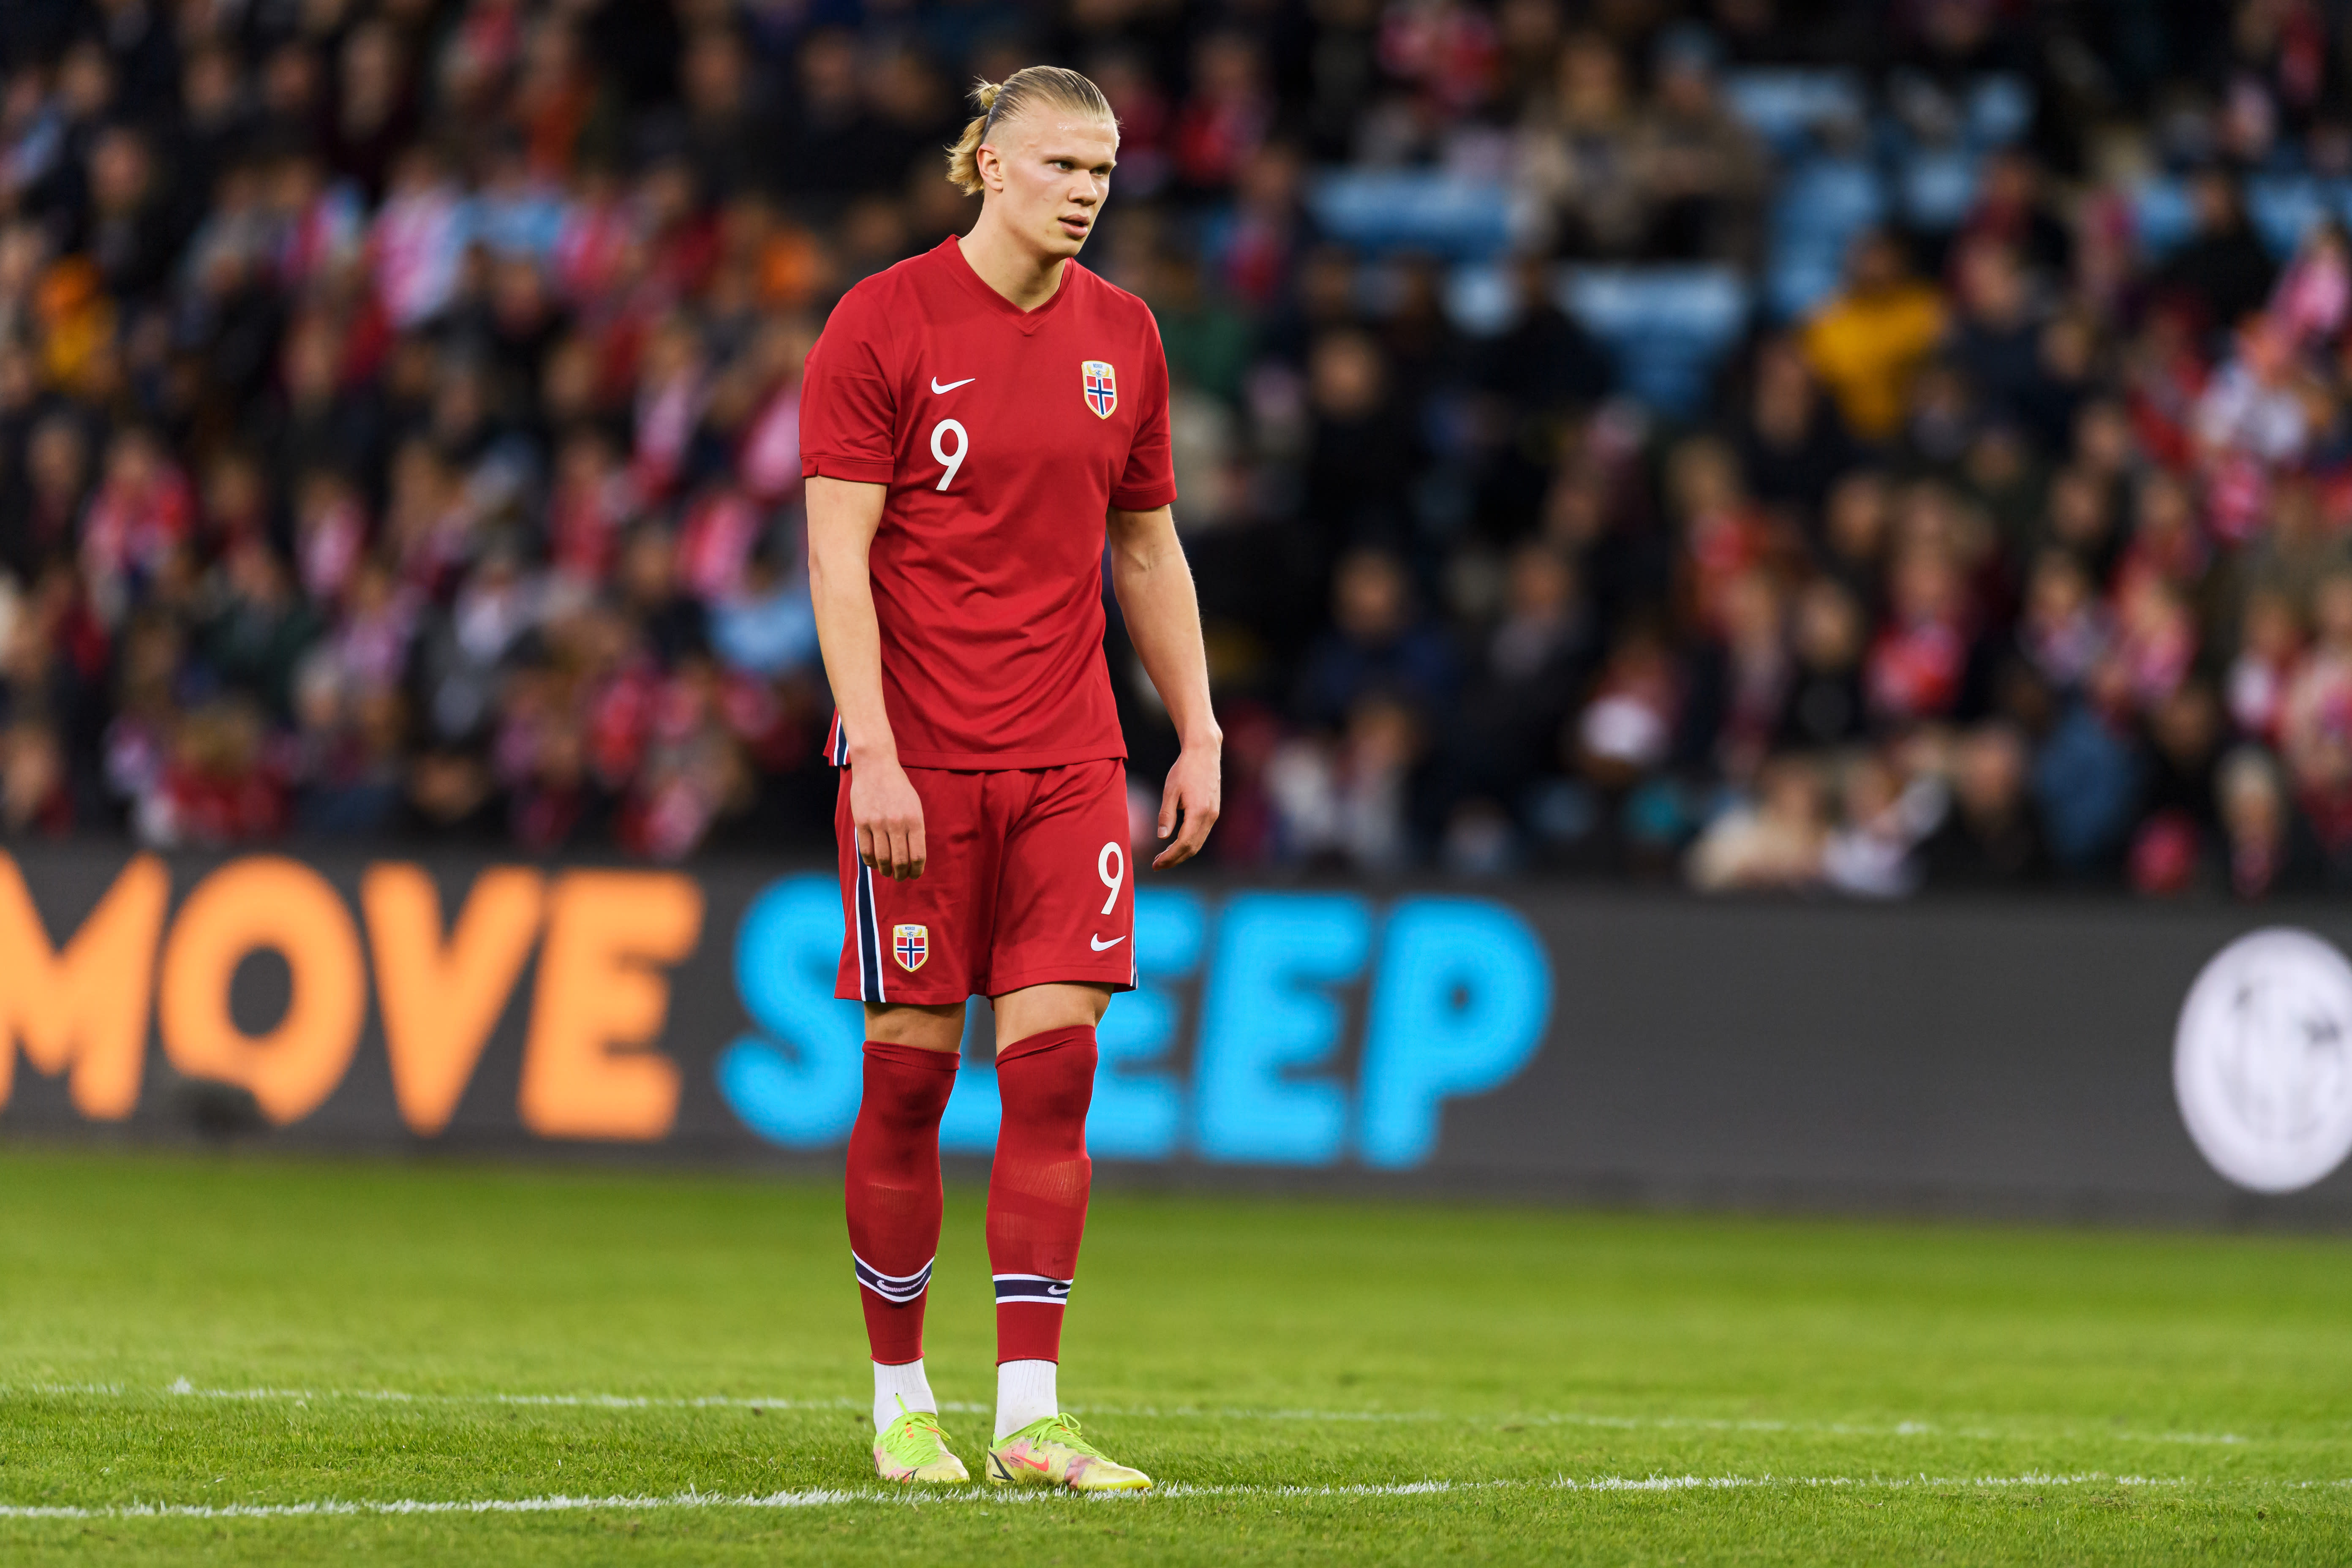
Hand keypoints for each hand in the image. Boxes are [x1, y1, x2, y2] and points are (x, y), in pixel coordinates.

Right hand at [851, 758, 926, 878]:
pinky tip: (874, 864)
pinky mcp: (861, 822)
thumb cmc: (898, 787)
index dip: (916, 870)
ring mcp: (877, 823)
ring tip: (887, 872)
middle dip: (901, 874)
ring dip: (885, 870)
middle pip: (900, 861)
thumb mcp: (915, 805)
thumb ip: (915, 829)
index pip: (918, 855)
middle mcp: (897, 823)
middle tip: (900, 877)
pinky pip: (865, 850)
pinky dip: (871, 862)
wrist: (876, 767)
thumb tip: (914, 855)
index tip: (914, 875)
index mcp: (914, 820)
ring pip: (882, 858)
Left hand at [1152, 742, 1221, 868]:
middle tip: (1157, 865)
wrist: (1205, 753)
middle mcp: (1209, 816)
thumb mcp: (1170, 790)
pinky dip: (1189, 843)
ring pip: (1198, 843)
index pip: (1184, 844)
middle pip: (1193, 848)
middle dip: (1174, 859)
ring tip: (1164, 857)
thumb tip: (1161, 837)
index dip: (1170, 857)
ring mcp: (1214, 815)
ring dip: (1182, 853)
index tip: (1156, 864)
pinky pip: (1202, 834)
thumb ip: (1166, 815)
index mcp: (1198, 812)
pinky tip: (1176, 843)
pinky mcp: (1214, 811)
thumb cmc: (1185, 769)